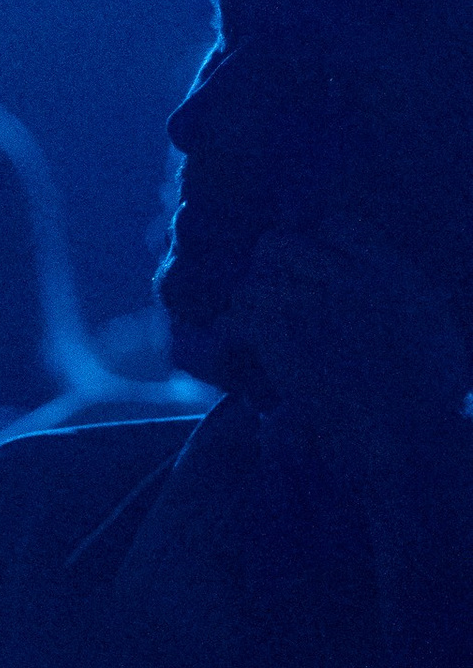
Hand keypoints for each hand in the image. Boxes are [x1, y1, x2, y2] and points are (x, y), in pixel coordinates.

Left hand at [224, 221, 472, 517]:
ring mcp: (317, 301)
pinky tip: (238, 366)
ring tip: (252, 345)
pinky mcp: (285, 333)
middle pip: (277, 245)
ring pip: (252, 281)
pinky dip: (229, 343)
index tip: (309, 279)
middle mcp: (352, 277)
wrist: (423, 444)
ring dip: (247, 312)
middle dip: (266, 276)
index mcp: (395, 274)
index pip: (338, 223)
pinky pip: (237, 318)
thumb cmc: (437, 410)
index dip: (315, 245)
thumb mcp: (434, 336)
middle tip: (271, 315)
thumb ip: (397, 307)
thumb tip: (359, 302)